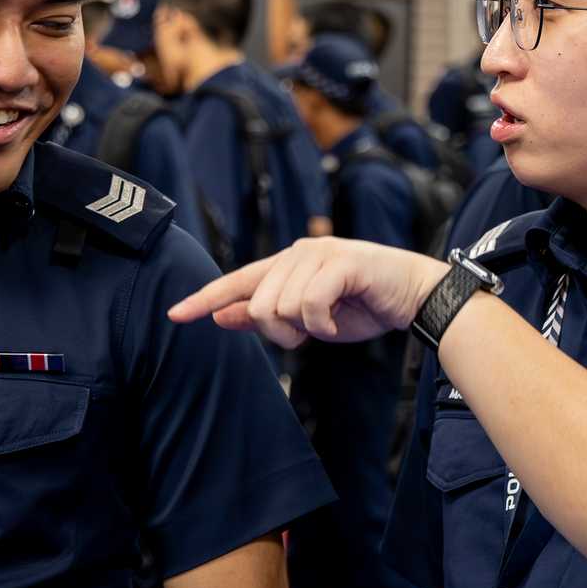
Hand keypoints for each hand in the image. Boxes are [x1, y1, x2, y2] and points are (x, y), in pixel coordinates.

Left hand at [169, 236, 447, 347]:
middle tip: (310, 333)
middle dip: (281, 332)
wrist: (412, 296)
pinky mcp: (340, 262)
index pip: (236, 282)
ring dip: (306, 329)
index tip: (174, 315)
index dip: (204, 299)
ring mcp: (318, 254)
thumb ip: (266, 316)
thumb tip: (221, 316)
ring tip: (330, 322)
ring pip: (282, 307)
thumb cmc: (362, 306)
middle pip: (259, 305)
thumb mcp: (308, 320)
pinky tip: (337, 322)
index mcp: (285, 265)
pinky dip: (322, 325)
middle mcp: (296, 253)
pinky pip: (310, 305)